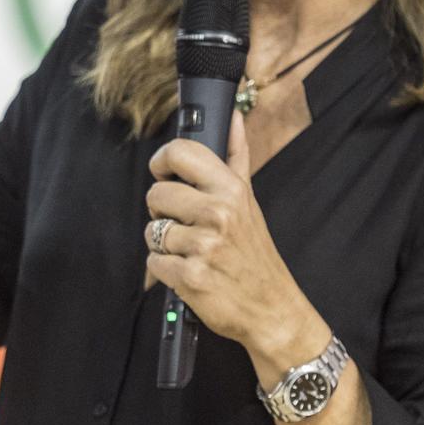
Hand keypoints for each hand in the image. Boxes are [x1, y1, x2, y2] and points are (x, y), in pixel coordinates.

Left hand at [144, 111, 324, 366]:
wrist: (272, 308)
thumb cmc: (255, 253)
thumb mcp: (249, 200)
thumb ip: (236, 155)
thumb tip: (234, 116)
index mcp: (231, 189)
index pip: (180, 152)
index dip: (163, 161)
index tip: (165, 173)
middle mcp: (218, 213)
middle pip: (156, 194)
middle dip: (164, 212)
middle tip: (186, 224)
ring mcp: (205, 245)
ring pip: (152, 231)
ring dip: (165, 245)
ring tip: (191, 251)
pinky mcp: (191, 276)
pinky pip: (153, 262)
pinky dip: (165, 271)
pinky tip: (188, 271)